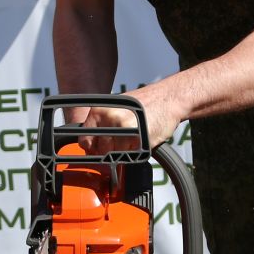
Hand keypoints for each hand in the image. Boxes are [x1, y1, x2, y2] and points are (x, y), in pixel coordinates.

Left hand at [64, 89, 178, 151]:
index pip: (85, 141)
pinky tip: (141, 137)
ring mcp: (124, 128)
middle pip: (101, 151)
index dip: (93, 148)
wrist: (168, 98)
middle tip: (122, 141)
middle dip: (111, 151)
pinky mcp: (138, 138)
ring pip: (116, 155)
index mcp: (100, 110)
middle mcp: (109, 118)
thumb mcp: (116, 107)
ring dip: (125, 151)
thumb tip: (89, 146)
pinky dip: (136, 151)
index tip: (99, 149)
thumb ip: (102, 124)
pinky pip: (131, 155)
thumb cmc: (144, 103)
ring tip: (134, 136)